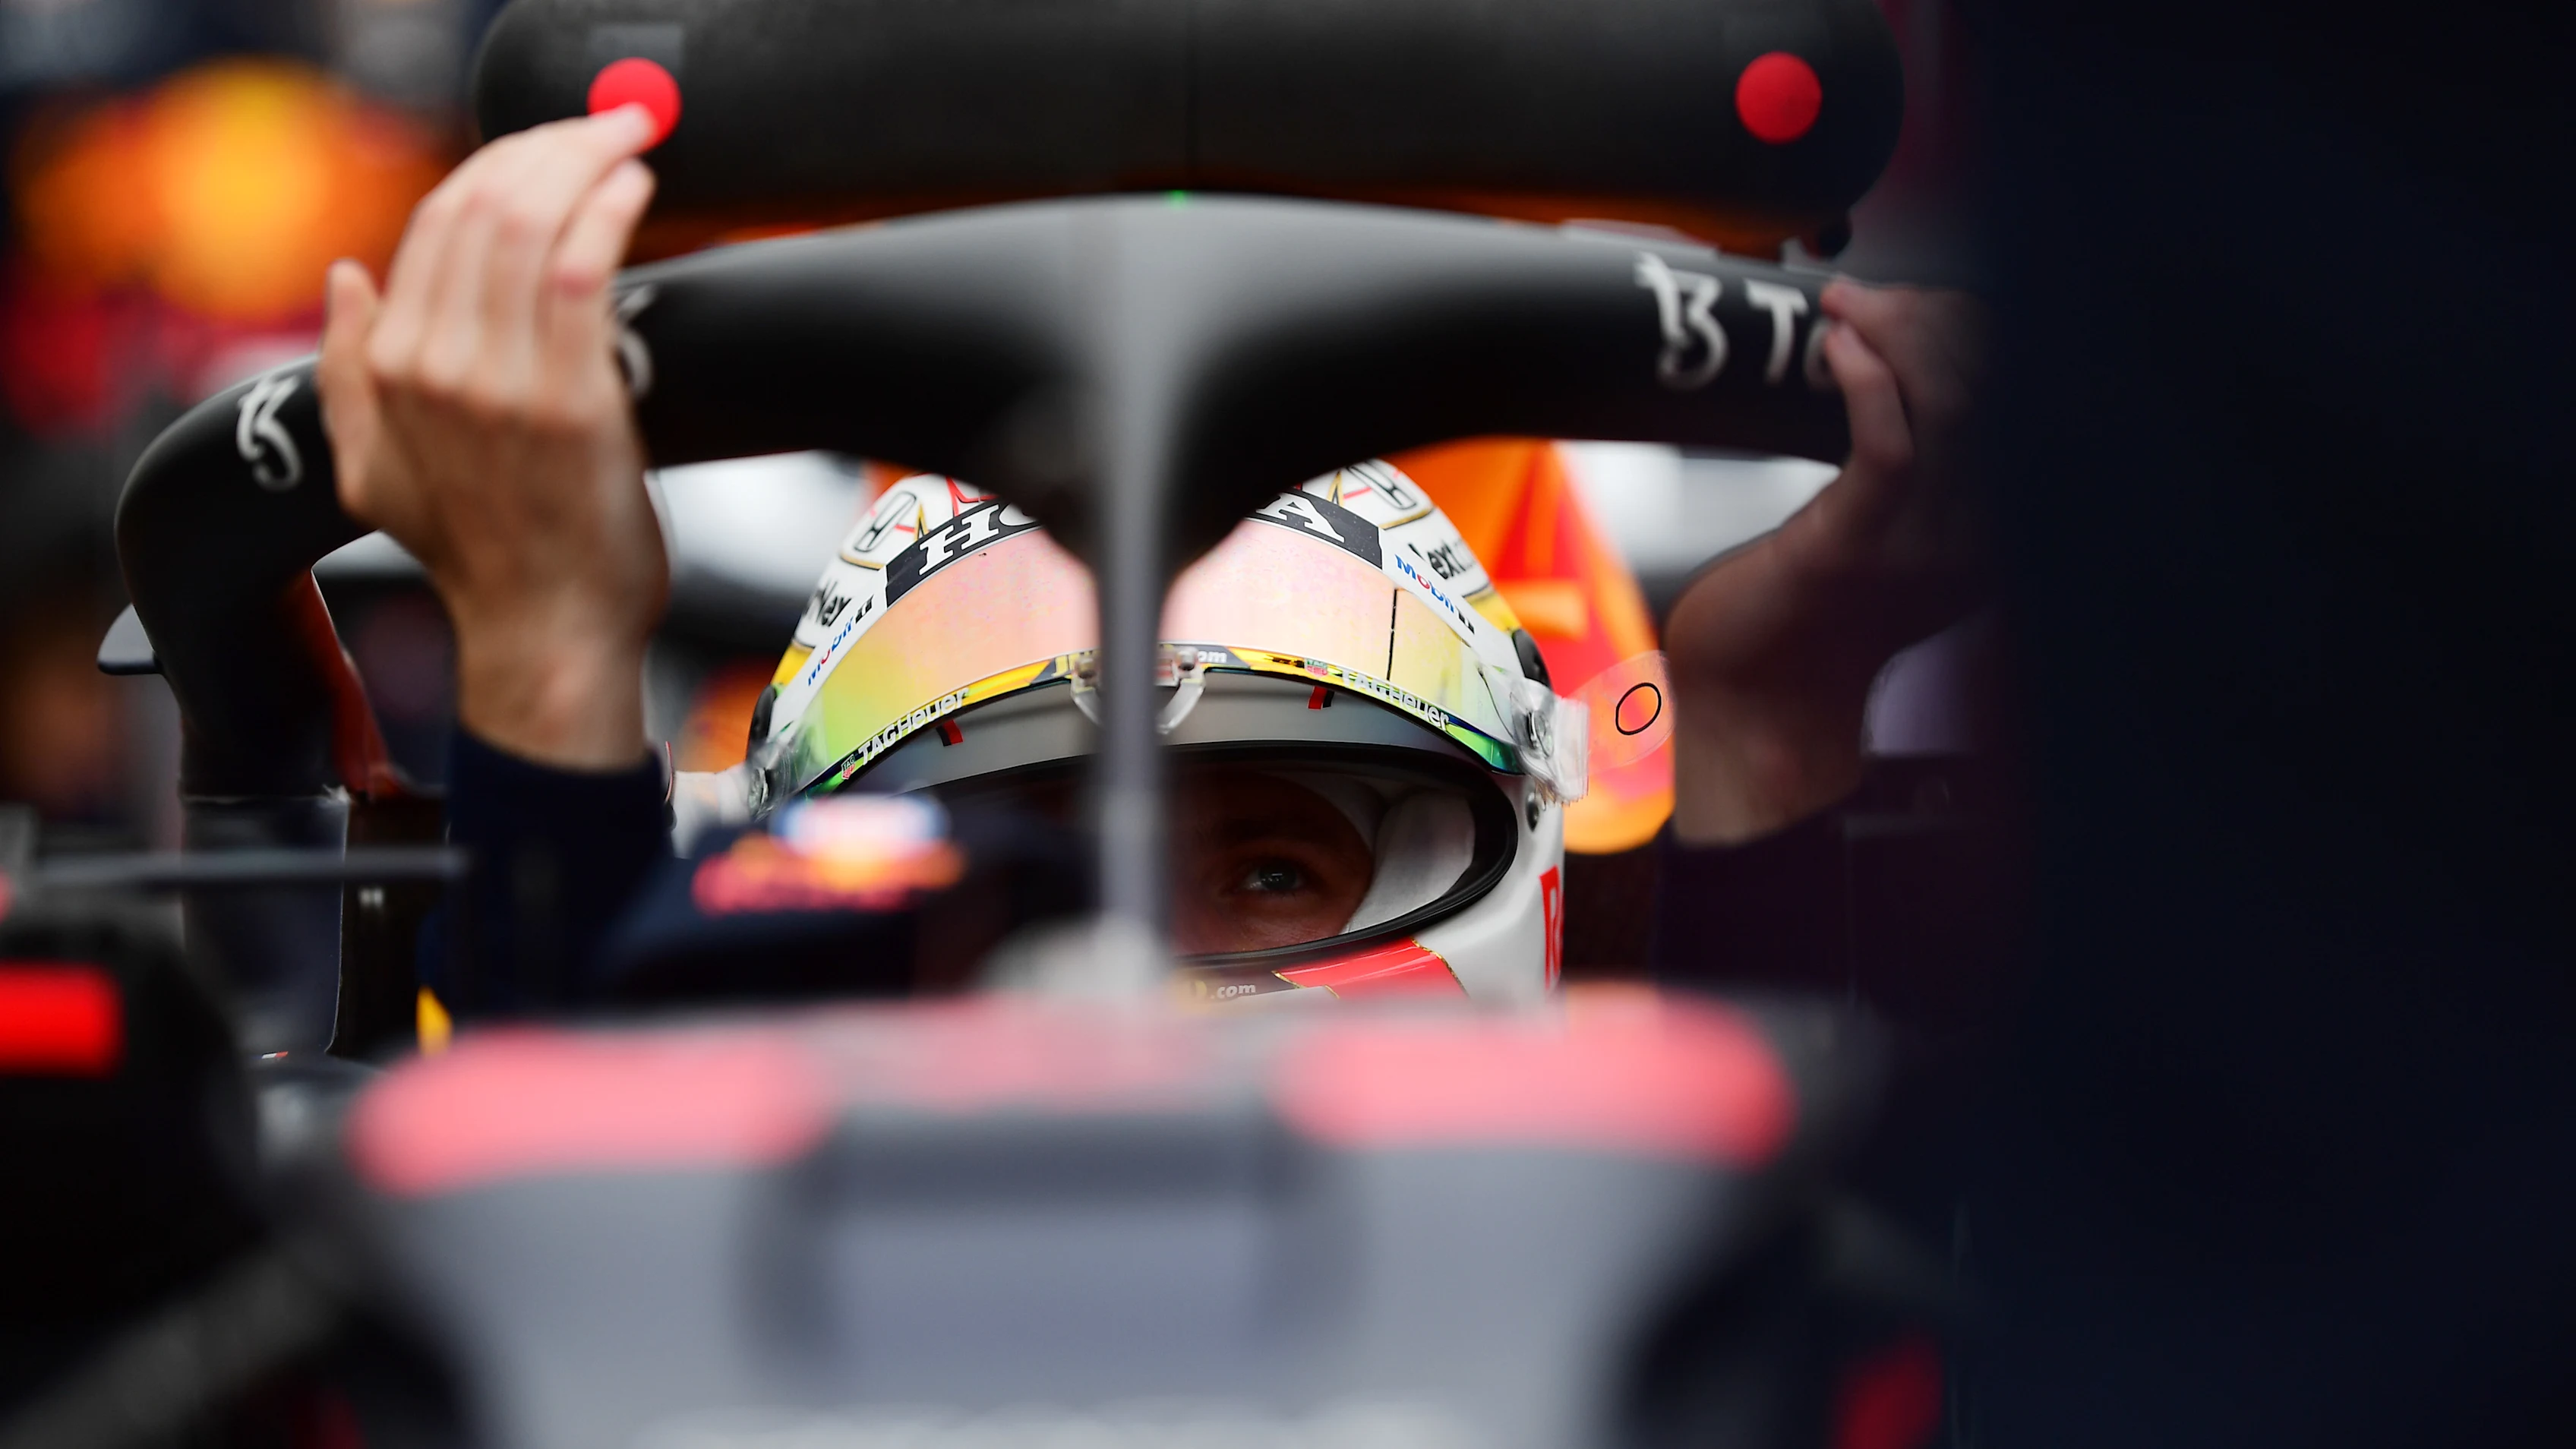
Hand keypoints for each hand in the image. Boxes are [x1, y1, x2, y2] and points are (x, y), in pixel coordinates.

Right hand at [317, 108, 664, 770]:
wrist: (546, 637)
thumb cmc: (488, 559)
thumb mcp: (375, 472)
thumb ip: (350, 369)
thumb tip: (345, 278)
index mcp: (387, 371)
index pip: (435, 227)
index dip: (498, 168)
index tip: (551, 146)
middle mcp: (432, 369)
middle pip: (482, 210)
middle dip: (549, 147)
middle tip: (605, 126)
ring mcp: (499, 386)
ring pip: (530, 228)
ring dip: (585, 164)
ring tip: (626, 141)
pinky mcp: (571, 405)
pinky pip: (582, 275)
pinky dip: (609, 214)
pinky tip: (633, 189)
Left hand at [1665, 279, 1989, 842]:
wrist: (1756, 710)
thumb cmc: (1801, 615)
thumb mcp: (1884, 535)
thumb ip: (1911, 469)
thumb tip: (1893, 367)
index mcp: (1992, 530)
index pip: (2025, 398)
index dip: (1979, 331)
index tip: (1919, 302)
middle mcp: (1976, 537)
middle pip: (2001, 386)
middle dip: (1936, 317)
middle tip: (1870, 299)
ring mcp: (1921, 546)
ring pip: (1953, 403)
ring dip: (1899, 331)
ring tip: (1848, 308)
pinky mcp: (1855, 549)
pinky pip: (1889, 444)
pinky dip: (1868, 379)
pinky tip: (1841, 347)